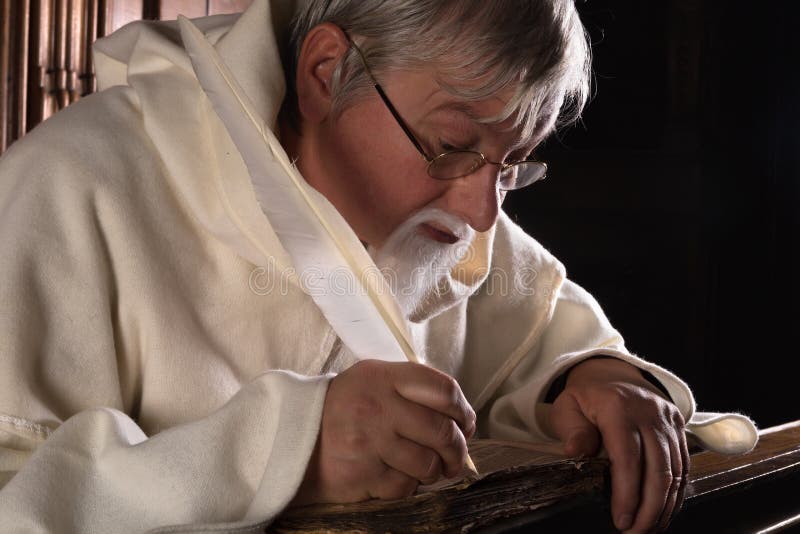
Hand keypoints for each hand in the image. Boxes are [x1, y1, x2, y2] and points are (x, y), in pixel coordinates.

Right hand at [292, 359, 475, 504]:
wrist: (293, 435)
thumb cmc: (344, 407)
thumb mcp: (373, 379)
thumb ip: (412, 388)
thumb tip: (459, 417)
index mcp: (383, 377)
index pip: (443, 390)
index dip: (464, 410)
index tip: (465, 423)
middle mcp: (377, 407)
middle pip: (442, 431)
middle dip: (457, 449)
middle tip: (456, 456)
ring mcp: (368, 442)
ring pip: (428, 464)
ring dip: (435, 471)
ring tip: (428, 467)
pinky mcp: (361, 475)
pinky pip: (405, 487)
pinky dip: (408, 486)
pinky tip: (397, 475)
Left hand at [547, 358, 688, 532]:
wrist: (611, 372)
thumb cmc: (586, 396)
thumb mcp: (567, 408)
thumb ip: (572, 431)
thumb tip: (575, 454)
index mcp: (618, 408)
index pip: (628, 459)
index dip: (627, 494)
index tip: (621, 520)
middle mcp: (649, 413)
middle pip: (658, 470)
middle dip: (649, 508)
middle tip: (636, 532)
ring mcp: (667, 419)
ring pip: (675, 470)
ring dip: (665, 505)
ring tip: (650, 528)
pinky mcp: (678, 425)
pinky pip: (683, 464)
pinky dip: (676, 491)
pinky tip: (664, 509)